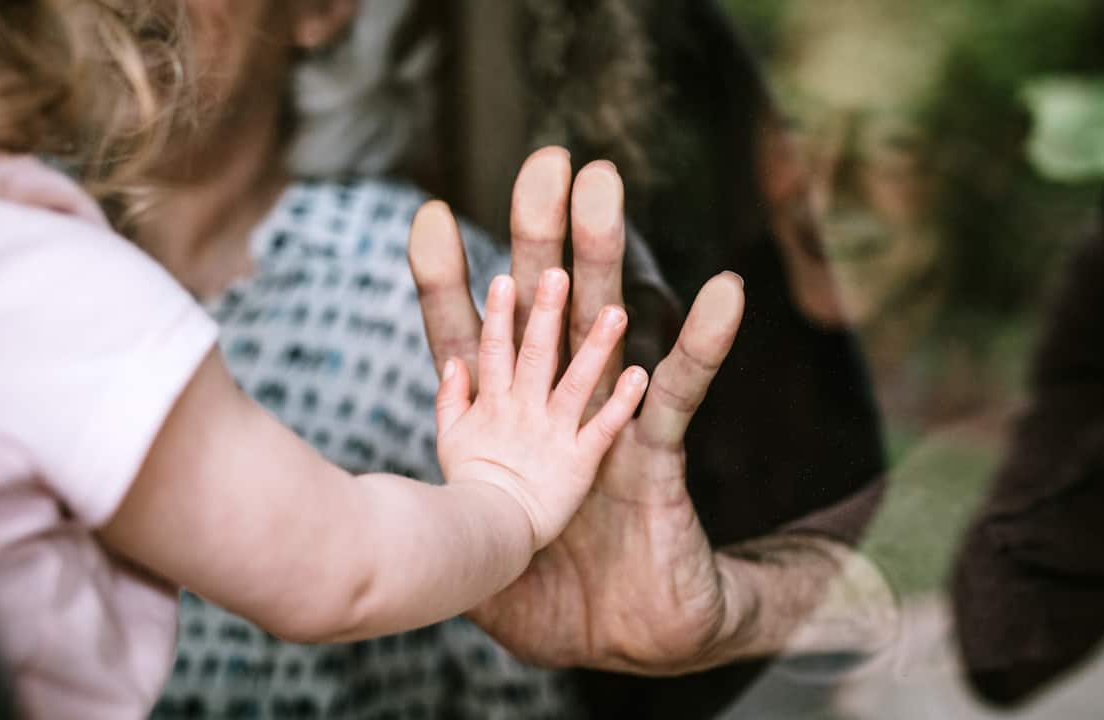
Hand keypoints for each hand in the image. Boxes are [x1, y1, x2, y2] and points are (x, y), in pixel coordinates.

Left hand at [411, 147, 750, 673]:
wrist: (619, 637)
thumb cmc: (543, 597)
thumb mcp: (471, 555)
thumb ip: (434, 516)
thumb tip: (383, 503)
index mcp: (503, 427)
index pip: (470, 343)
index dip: (449, 287)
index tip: (430, 217)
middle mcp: (553, 410)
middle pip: (540, 310)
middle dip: (537, 237)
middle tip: (542, 164)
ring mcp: (606, 425)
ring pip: (604, 329)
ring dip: (606, 260)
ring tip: (604, 191)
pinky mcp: (655, 457)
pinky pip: (682, 396)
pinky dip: (699, 347)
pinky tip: (720, 295)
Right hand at [433, 263, 648, 550]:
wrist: (485, 539)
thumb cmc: (469, 490)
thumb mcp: (449, 439)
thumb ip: (451, 398)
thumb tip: (453, 361)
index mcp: (493, 403)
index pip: (494, 350)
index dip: (499, 315)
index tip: (503, 278)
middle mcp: (523, 412)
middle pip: (535, 354)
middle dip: (545, 313)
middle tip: (557, 273)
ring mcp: (552, 435)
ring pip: (575, 383)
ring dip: (596, 347)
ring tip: (616, 313)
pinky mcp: (579, 462)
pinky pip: (602, 428)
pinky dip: (621, 403)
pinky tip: (640, 375)